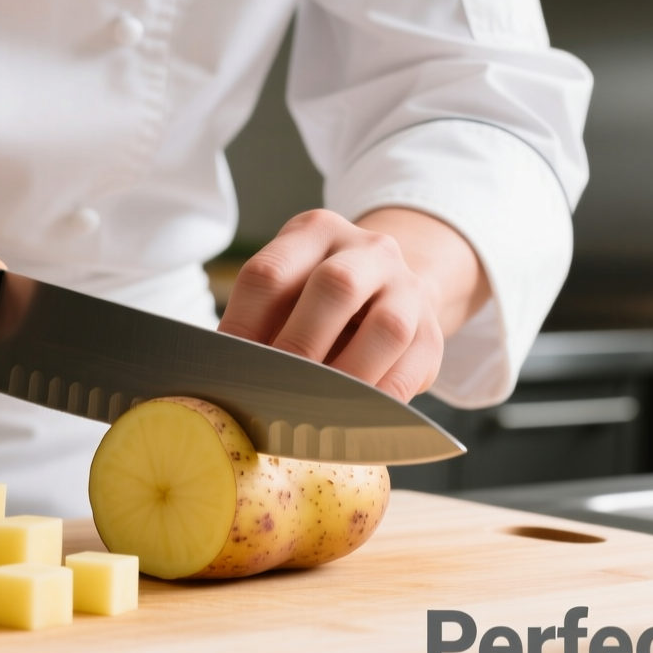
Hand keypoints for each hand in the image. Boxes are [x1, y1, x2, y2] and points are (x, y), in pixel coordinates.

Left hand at [217, 208, 486, 400]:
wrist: (393, 289)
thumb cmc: (319, 299)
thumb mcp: (288, 289)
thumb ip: (258, 322)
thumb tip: (220, 378)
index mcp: (315, 232)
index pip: (270, 273)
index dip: (243, 326)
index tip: (226, 370)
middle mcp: (368, 250)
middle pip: (336, 287)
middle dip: (299, 346)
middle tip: (272, 390)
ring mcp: (407, 289)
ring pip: (385, 328)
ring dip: (346, 376)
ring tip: (314, 408)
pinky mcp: (432, 334)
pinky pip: (411, 371)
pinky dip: (378, 402)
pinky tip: (351, 420)